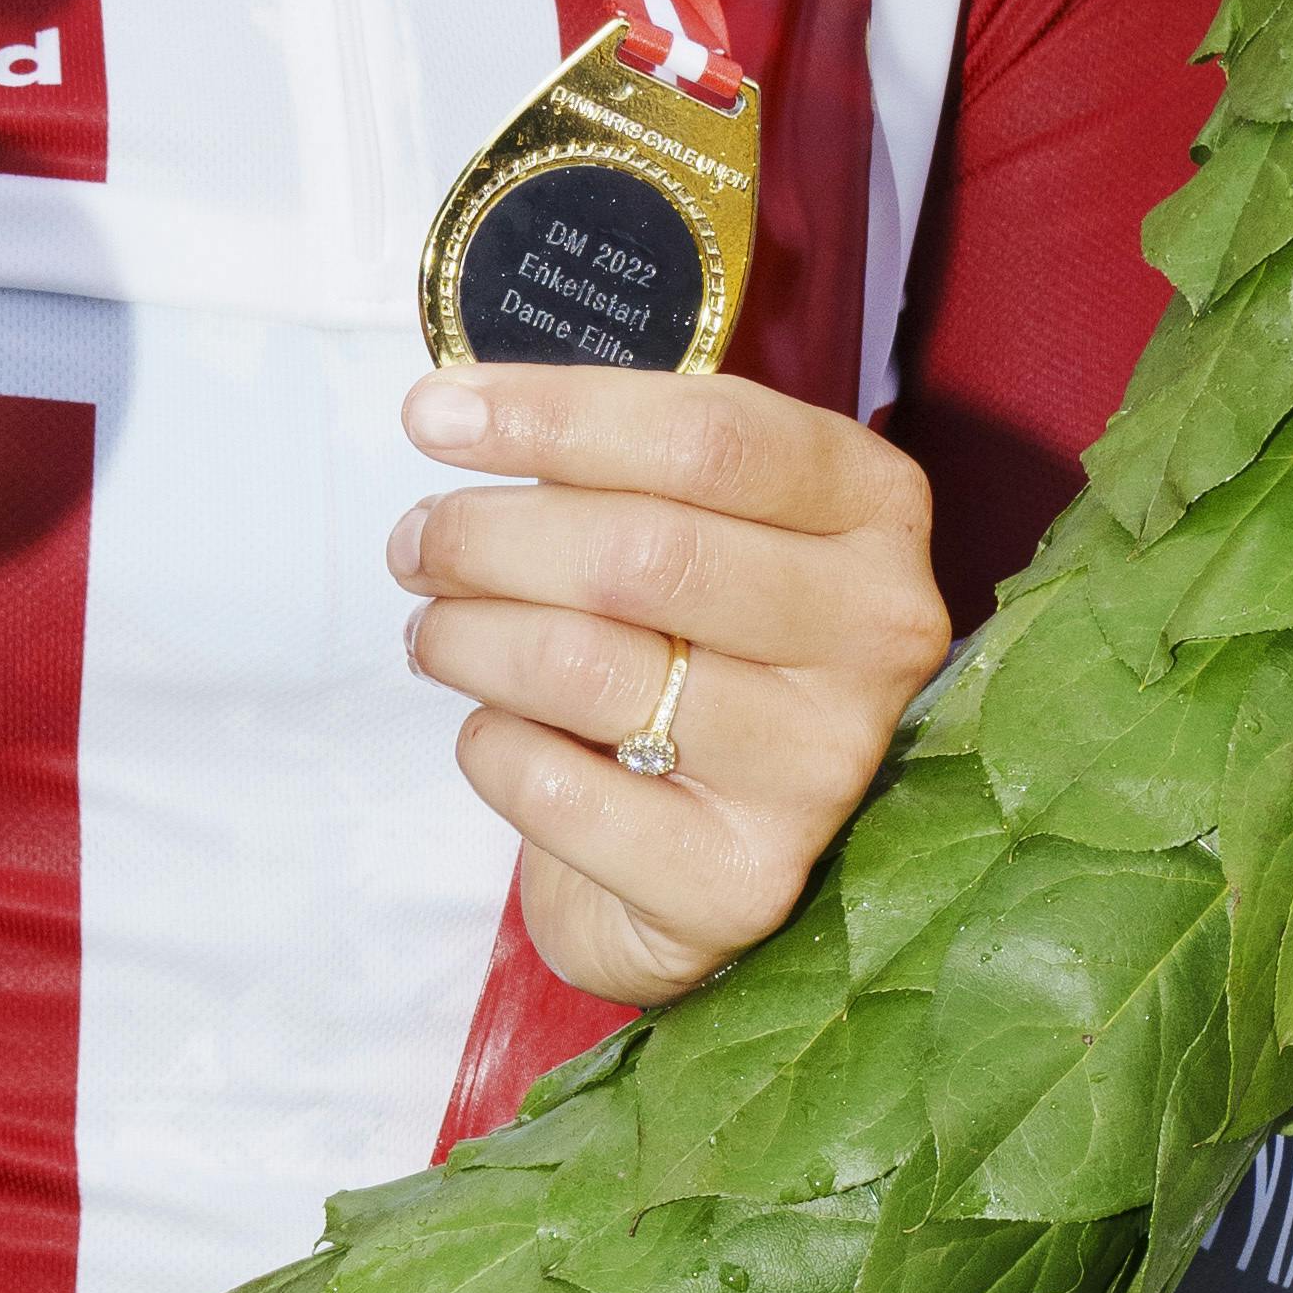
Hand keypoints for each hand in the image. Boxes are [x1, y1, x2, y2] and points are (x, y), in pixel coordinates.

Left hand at [392, 361, 951, 1004]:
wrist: (710, 858)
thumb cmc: (690, 650)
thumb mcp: (688, 524)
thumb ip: (612, 465)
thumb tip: (451, 413)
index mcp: (873, 508)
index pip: (711, 438)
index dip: (554, 416)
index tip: (432, 415)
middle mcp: (877, 632)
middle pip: (643, 552)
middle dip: (486, 537)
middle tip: (415, 543)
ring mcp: (822, 765)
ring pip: (587, 665)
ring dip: (467, 637)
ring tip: (431, 633)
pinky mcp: (744, 879)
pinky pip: (558, 785)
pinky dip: (490, 745)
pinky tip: (496, 733)